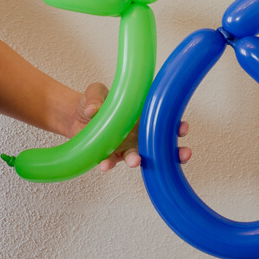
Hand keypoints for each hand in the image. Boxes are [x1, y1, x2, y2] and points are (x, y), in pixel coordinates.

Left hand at [68, 82, 191, 171]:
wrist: (75, 116)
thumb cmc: (92, 101)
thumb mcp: (95, 93)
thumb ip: (96, 98)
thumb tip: (92, 109)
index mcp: (141, 116)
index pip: (163, 121)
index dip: (176, 126)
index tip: (183, 128)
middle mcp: (138, 133)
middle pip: (160, 144)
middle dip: (174, 152)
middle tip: (184, 154)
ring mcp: (126, 146)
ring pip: (139, 157)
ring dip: (138, 160)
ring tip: (136, 161)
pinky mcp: (110, 155)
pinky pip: (112, 162)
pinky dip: (109, 164)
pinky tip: (105, 165)